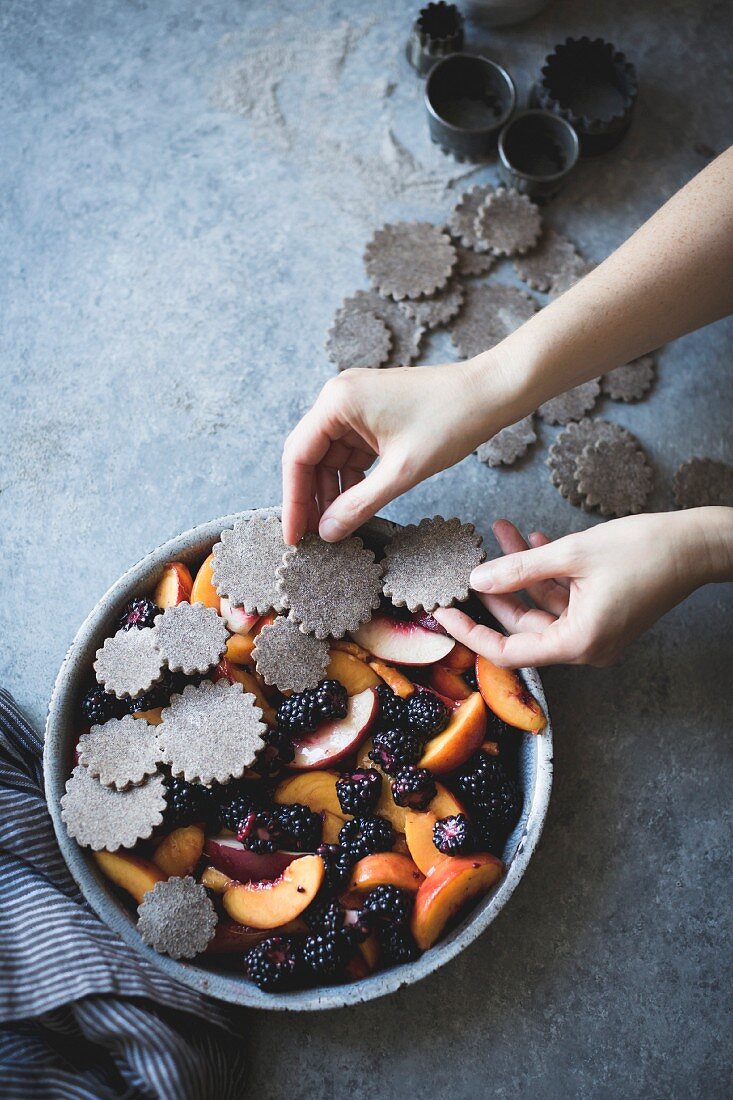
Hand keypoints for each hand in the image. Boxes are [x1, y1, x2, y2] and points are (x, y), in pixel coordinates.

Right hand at [281, 359, 519, 544]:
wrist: (491, 393)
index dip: (293, 500)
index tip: (293, 536)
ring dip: (332, 491)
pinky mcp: (373, 414)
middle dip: (311, 498)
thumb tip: (328, 533)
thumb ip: (359, 505)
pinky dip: (351, 479)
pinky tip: (354, 506)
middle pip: (310, 456)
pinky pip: (351, 452)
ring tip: (334, 528)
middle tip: (311, 539)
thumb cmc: (451, 421)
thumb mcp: (402, 472)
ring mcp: (356, 404)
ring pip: (330, 457)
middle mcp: (340, 396)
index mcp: (338, 401)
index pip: (298, 457)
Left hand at [433, 511, 729, 668]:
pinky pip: (563, 600)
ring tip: (504, 531)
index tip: (443, 614)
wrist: (696, 545)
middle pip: (524, 625)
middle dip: (499, 586)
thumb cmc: (643, 550)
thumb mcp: (572, 555)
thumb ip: (519, 569)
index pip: (508, 651)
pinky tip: (532, 542)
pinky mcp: (603, 615)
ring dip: (522, 572)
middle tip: (475, 554)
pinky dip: (546, 575)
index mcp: (578, 643)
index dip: (471, 633)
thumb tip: (475, 580)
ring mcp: (595, 632)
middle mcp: (586, 647)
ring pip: (542, 607)